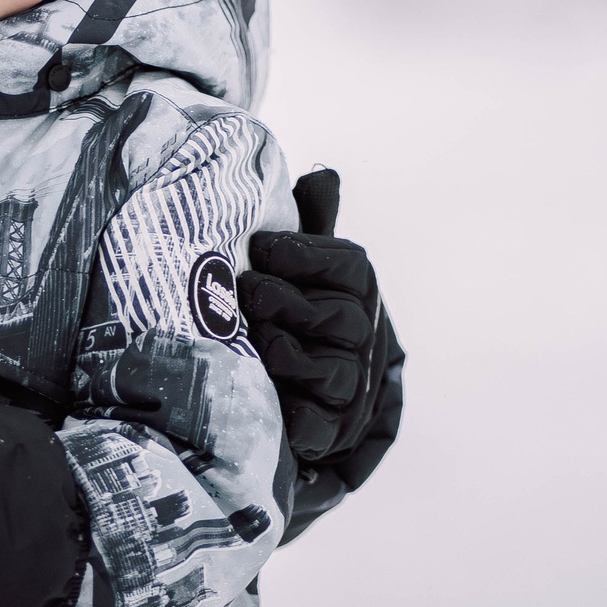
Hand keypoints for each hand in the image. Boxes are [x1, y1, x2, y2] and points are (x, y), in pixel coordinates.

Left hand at [241, 167, 404, 478]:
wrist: (279, 394)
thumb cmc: (284, 314)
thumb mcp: (295, 267)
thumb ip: (309, 224)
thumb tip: (323, 175)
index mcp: (357, 292)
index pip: (350, 265)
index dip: (304, 254)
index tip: (259, 247)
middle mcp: (363, 340)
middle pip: (339, 314)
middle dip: (284, 300)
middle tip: (244, 291)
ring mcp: (349, 390)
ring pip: (324, 366)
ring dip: (279, 349)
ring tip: (245, 336)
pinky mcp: (326, 431)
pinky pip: (313, 419)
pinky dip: (289, 407)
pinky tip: (264, 389)